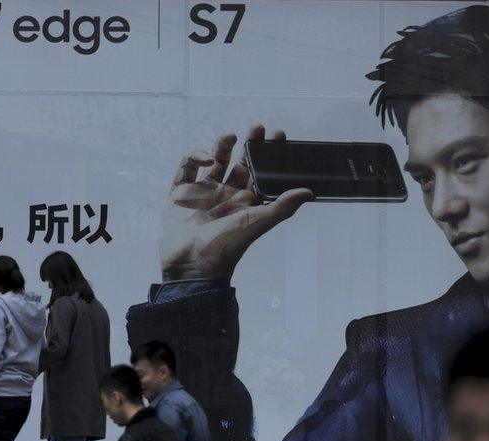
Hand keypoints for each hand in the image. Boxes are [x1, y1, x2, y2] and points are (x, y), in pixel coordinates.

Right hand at [159, 125, 314, 280]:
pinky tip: (206, 160)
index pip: (259, 172)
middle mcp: (224, 196)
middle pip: (237, 163)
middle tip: (257, 127)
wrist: (191, 265)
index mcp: (244, 203)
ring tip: (230, 135)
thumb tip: (309, 191)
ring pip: (213, 162)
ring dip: (221, 146)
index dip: (268, 154)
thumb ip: (282, 206)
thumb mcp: (257, 223)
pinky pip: (185, 169)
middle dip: (247, 144)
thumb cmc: (226, 249)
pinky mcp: (179, 195)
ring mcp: (201, 194)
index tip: (278, 136)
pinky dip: (194, 158)